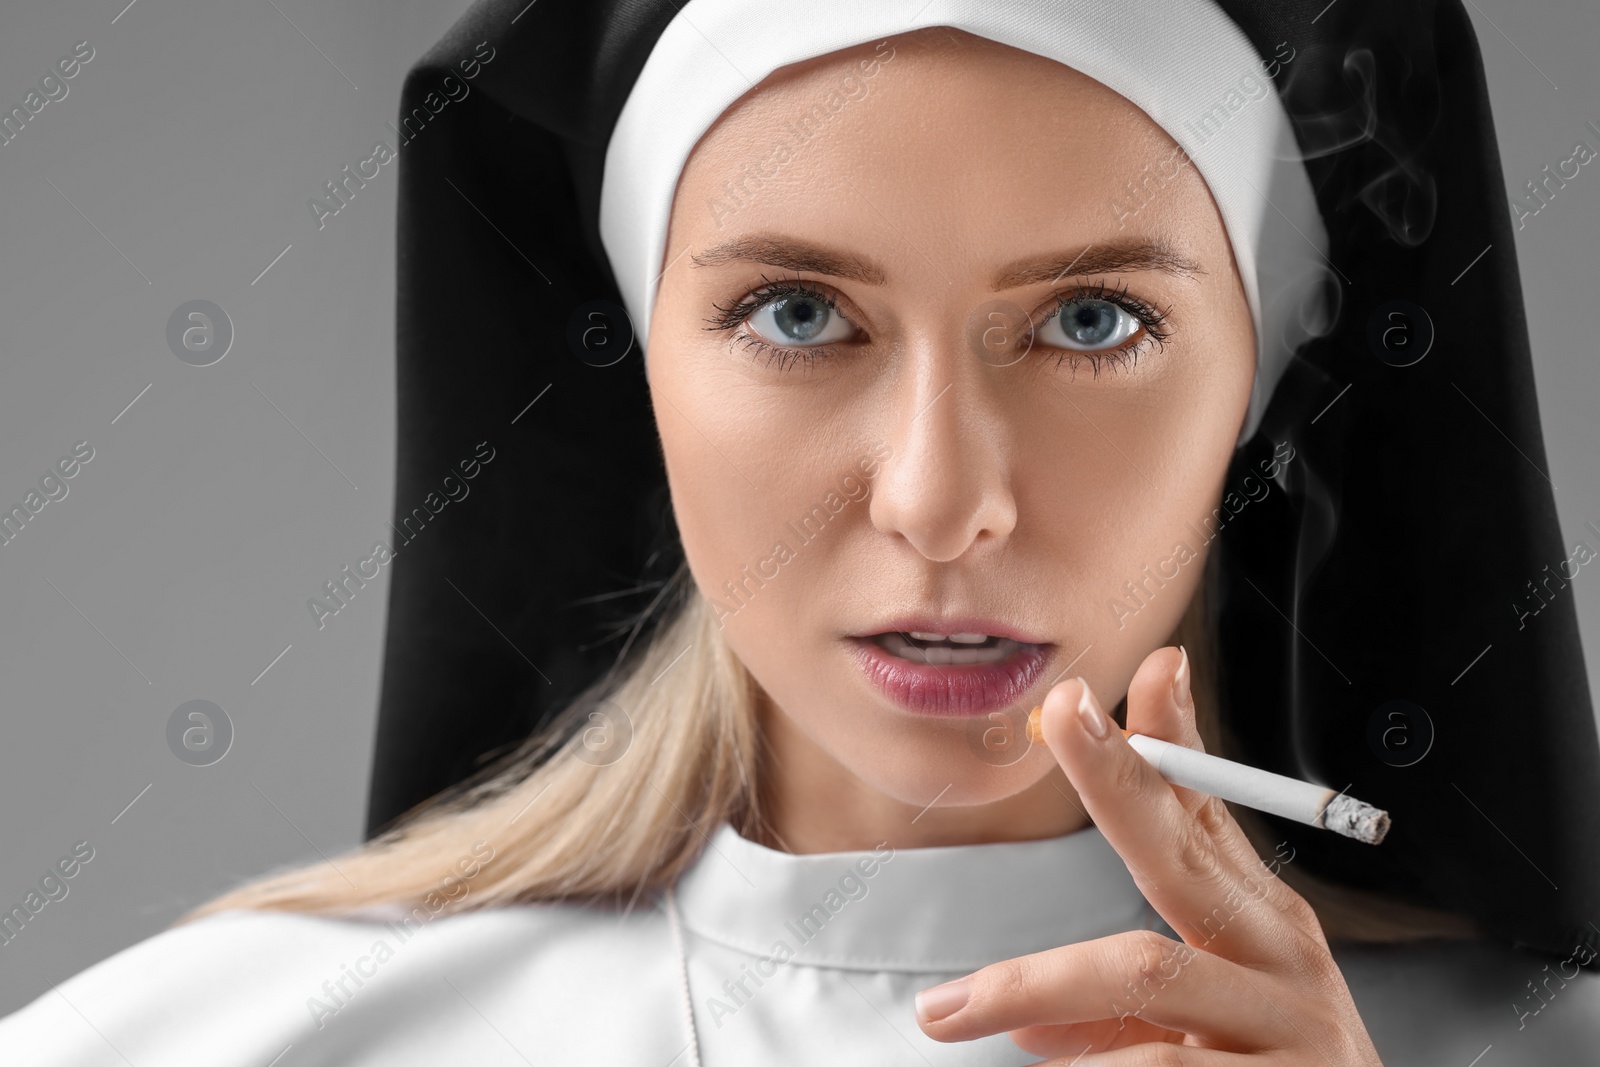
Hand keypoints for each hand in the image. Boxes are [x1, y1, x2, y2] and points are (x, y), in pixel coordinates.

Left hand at [911, 646, 1384, 1063]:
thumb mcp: (1208, 1036)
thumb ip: (1122, 1015)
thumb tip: (1027, 1028)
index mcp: (1262, 931)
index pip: (1208, 816)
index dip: (1174, 741)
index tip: (1154, 665)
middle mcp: (1284, 964)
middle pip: (1183, 853)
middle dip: (1118, 774)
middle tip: (1062, 712)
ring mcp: (1295, 1027)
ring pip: (1142, 969)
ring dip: (1031, 985)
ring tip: (944, 1014)